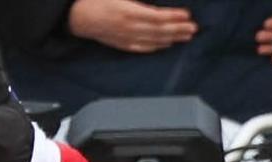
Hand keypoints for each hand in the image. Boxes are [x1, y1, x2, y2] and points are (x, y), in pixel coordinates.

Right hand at [67, 0, 197, 52]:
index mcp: (128, 11)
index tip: (187, 15)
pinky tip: (168, 44)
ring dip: (173, 38)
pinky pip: (145, 48)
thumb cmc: (95, 0)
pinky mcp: (124, 45)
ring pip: (155, 41)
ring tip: (187, 36)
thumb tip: (155, 8)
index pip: (157, 16)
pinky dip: (159, 46)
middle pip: (160, 31)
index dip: (173, 17)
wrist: (77, 17)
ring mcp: (128, 39)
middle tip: (194, 28)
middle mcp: (130, 28)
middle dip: (179, 29)